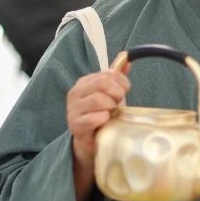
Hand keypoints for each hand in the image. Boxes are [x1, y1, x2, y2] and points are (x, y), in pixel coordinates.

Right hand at [66, 67, 129, 200]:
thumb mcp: (111, 95)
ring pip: (99, 100)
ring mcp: (73, 110)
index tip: (125, 92)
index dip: (122, 82)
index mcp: (83, 83)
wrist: (91, 143)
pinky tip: (105, 123)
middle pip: (103, 83)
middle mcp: (75, 93)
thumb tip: (126, 58)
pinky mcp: (75, 125)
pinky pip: (94, 118)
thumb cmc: (101, 116)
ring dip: (110, 108)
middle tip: (118, 104)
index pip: (107, 74)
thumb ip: (116, 77)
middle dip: (117, 94)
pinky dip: (104, 120)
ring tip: (111, 114)